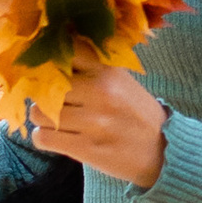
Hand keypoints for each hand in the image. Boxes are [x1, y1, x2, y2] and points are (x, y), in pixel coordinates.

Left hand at [31, 61, 167, 188]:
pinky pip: (43, 138)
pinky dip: (43, 139)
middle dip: (43, 95)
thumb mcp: (120, 80)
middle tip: (52, 103)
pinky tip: (56, 138)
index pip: (64, 51)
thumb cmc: (134, 113)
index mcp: (108, 70)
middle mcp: (100, 91)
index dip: (50, 61)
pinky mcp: (87, 148)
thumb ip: (90, 66)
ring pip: (38, 113)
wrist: (163, 151)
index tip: (50, 70)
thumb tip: (47, 55)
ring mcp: (94, 121)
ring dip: (42, 119)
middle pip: (45, 85)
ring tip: (56, 122)